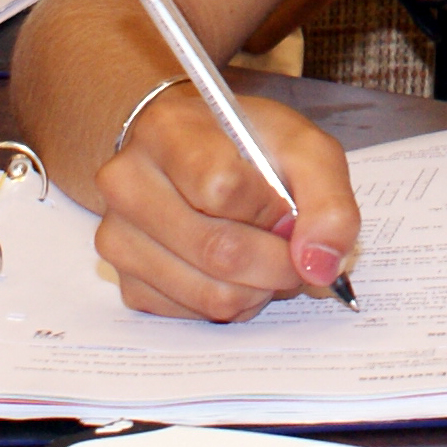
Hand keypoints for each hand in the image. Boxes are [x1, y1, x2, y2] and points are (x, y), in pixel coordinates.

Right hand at [89, 91, 363, 321]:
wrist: (190, 154)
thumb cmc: (248, 147)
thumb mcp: (303, 148)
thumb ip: (328, 201)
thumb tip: (320, 266)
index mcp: (167, 131)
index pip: (222, 187)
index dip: (273, 211)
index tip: (291, 210)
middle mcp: (128, 183)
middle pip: (218, 251)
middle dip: (278, 264)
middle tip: (297, 253)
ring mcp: (118, 237)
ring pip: (210, 295)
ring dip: (260, 289)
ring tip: (267, 258)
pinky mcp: (127, 283)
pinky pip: (194, 315)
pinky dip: (232, 303)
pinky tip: (235, 271)